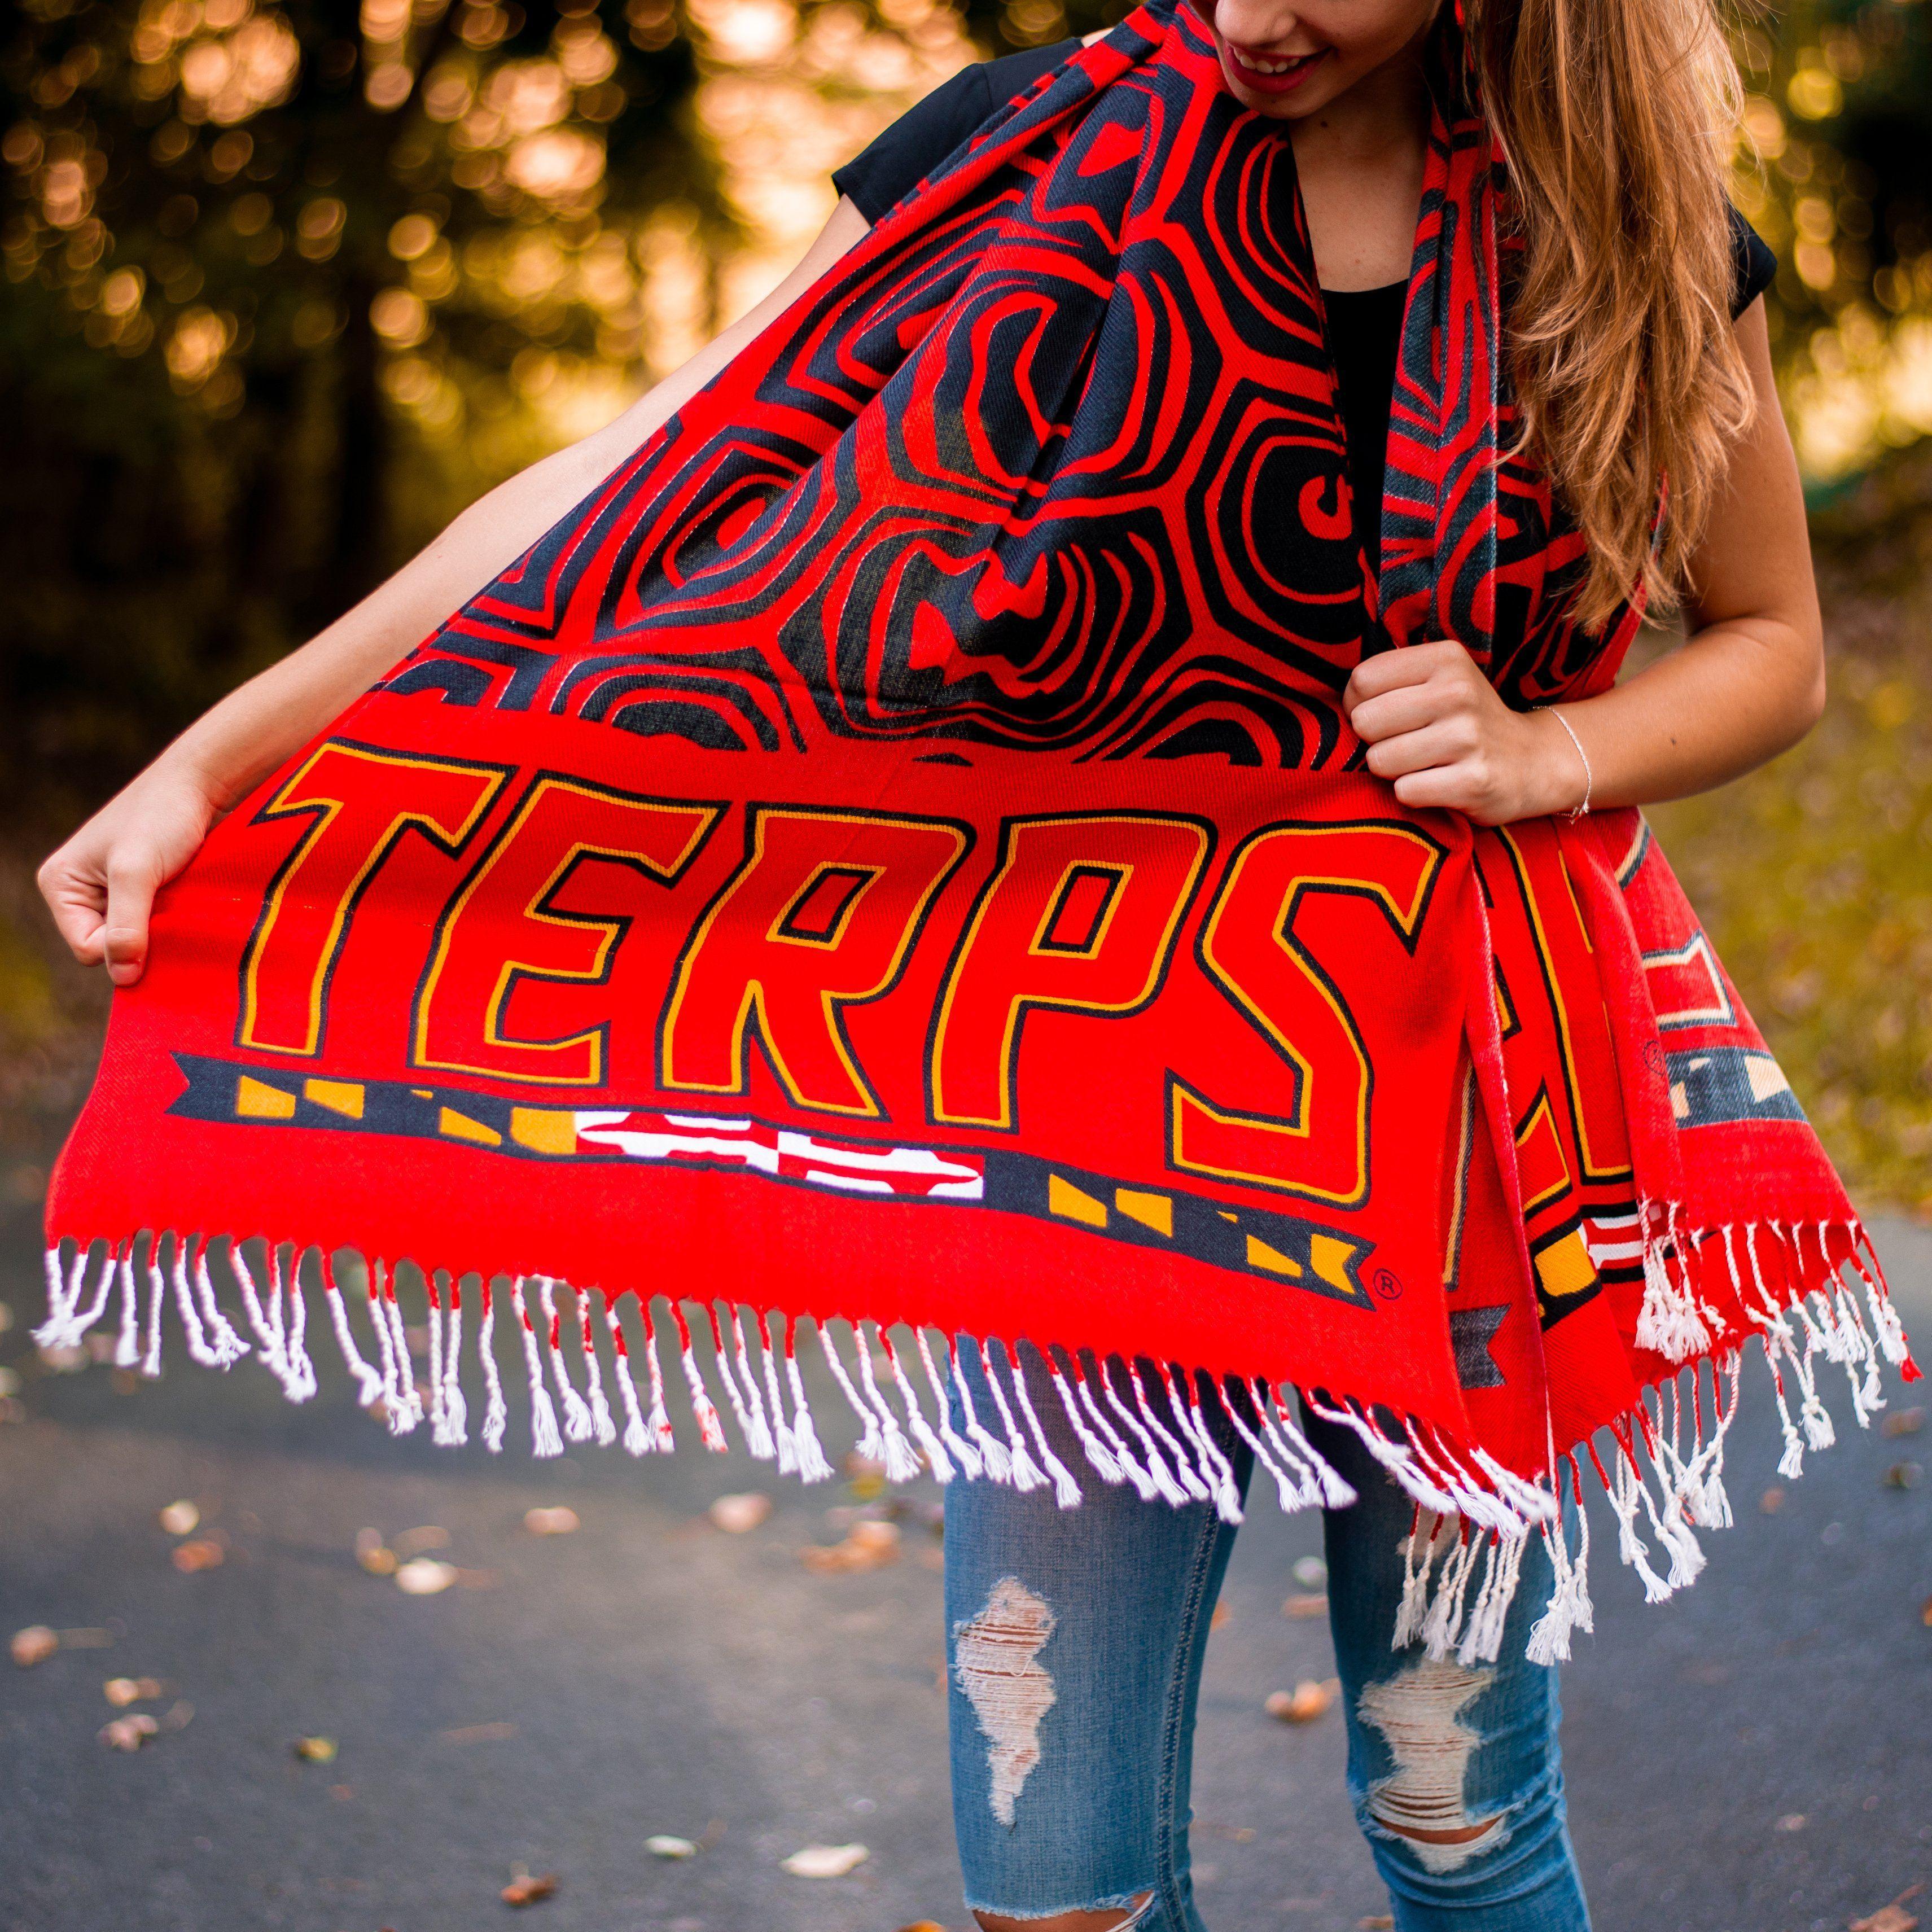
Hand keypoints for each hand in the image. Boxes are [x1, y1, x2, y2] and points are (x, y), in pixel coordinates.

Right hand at [38, 763, 220, 986]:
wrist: (200, 784)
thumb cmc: (162, 817)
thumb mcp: (137, 872)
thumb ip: (126, 926)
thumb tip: (123, 978)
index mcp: (61, 886)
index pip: (88, 948)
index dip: (124, 945)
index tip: (155, 916)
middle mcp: (81, 893)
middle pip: (111, 948)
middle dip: (143, 937)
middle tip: (170, 905)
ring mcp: (113, 893)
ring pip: (137, 939)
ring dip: (162, 929)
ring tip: (179, 898)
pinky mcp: (144, 891)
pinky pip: (155, 925)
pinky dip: (172, 919)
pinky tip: (186, 900)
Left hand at [1342, 639, 1589, 825]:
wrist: (1533, 761)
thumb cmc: (1467, 720)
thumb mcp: (1440, 679)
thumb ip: (1391, 679)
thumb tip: (1339, 703)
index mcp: (1445, 659)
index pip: (1361, 679)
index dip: (1358, 704)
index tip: (1384, 714)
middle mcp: (1458, 692)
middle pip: (1364, 721)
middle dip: (1375, 740)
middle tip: (1406, 743)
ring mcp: (1468, 738)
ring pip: (1379, 760)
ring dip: (1393, 770)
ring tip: (1424, 764)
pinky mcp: (1472, 781)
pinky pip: (1404, 791)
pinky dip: (1413, 794)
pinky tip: (1438, 784)